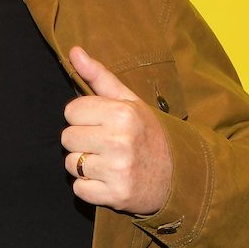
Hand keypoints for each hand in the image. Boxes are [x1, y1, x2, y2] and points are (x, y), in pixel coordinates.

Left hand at [61, 46, 171, 215]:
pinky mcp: (116, 196)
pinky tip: (108, 180)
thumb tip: (74, 51)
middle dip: (82, 141)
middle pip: (67, 138)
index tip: (101, 123)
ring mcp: (118, 171)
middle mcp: (120, 141)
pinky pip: (79, 189)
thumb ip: (99, 76)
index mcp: (123, 114)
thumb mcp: (130, 102)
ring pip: (71, 164)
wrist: (181, 176)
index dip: (83, 117)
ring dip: (84, 165)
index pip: (71, 111)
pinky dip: (89, 187)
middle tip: (104, 144)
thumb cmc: (149, 134)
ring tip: (107, 162)